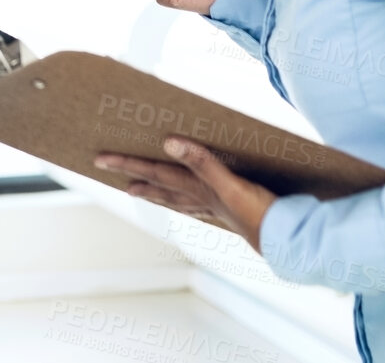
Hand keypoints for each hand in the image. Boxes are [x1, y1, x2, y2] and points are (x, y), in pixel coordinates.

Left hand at [95, 138, 276, 251]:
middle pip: (157, 185)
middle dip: (133, 176)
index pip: (153, 172)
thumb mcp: (229, 183)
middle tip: (111, 173)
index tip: (100, 158)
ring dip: (154, 191)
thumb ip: (201, 162)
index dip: (127, 163)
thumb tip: (168, 143)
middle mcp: (198, 198)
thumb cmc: (258, 214)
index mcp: (195, 188)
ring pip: (173, 197)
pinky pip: (195, 204)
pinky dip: (183, 201)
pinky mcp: (228, 210)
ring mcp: (212, 206)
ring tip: (137, 190)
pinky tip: (187, 203)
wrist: (284, 241)